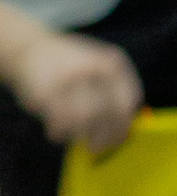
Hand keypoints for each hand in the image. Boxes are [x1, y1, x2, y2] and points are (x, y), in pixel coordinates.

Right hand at [12, 28, 142, 152]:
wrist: (29, 49)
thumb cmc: (70, 66)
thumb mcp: (99, 68)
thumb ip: (113, 94)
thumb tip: (122, 132)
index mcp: (112, 64)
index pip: (127, 102)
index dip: (123, 125)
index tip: (119, 138)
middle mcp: (93, 68)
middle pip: (109, 114)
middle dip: (105, 136)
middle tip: (97, 147)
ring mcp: (69, 79)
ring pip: (85, 120)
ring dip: (81, 134)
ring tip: (75, 136)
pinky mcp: (46, 91)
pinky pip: (59, 121)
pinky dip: (60, 132)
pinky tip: (57, 131)